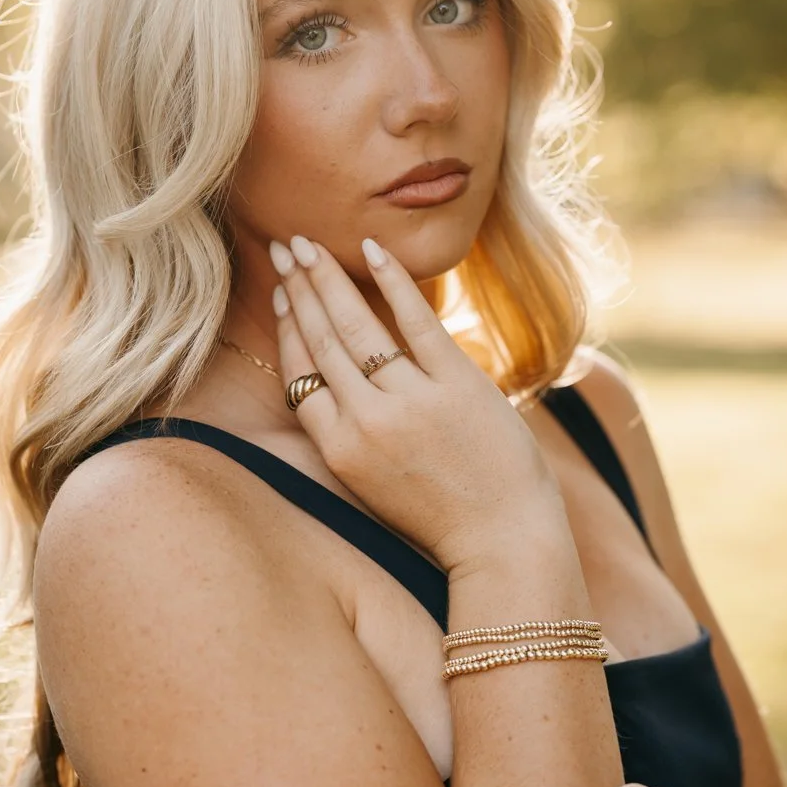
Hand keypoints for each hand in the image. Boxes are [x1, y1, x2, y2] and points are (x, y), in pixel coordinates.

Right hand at [270, 233, 567, 574]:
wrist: (503, 541)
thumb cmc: (442, 517)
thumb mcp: (374, 485)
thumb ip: (350, 435)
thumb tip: (336, 382)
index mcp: (340, 451)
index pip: (300, 375)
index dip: (288, 328)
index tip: (282, 294)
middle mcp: (367, 422)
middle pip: (321, 341)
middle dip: (299, 288)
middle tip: (285, 247)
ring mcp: (410, 400)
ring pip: (356, 326)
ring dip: (328, 278)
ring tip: (311, 245)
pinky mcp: (455, 384)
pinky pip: (415, 321)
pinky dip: (392, 280)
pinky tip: (372, 250)